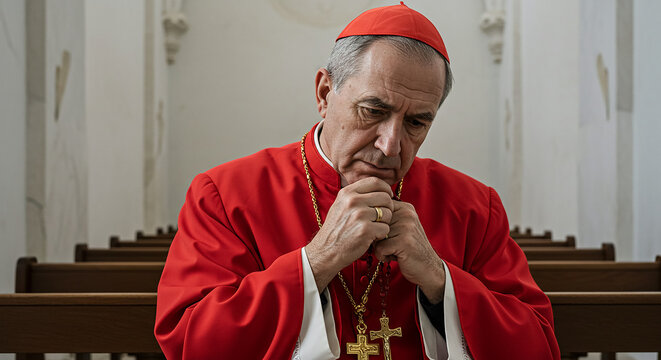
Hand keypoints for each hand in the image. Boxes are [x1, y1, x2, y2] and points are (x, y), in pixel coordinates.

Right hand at [305, 177, 393, 291]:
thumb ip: (358, 195)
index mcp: (347, 192)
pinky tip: (371, 237)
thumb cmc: (337, 229)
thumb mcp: (341, 205)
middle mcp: (353, 201)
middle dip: (387, 208)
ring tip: (373, 228)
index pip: (375, 182)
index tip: (387, 198)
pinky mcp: (365, 230)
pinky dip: (381, 234)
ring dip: (384, 222)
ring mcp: (359, 215)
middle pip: (385, 197)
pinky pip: (385, 228)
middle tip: (381, 218)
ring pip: (387, 213)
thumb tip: (380, 188)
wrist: (326, 251)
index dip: (386, 189)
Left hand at [373, 201, 445, 303]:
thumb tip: (360, 214)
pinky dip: (384, 256)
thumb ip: (386, 219)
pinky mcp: (405, 241)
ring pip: (376, 236)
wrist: (428, 268)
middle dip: (378, 238)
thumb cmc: (408, 249)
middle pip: (375, 224)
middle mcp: (406, 213)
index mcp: (405, 207)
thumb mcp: (400, 228)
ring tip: (396, 251)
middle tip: (393, 245)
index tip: (389, 235)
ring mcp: (407, 226)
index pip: (377, 211)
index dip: (377, 226)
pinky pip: (380, 248)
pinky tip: (396, 257)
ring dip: (381, 248)